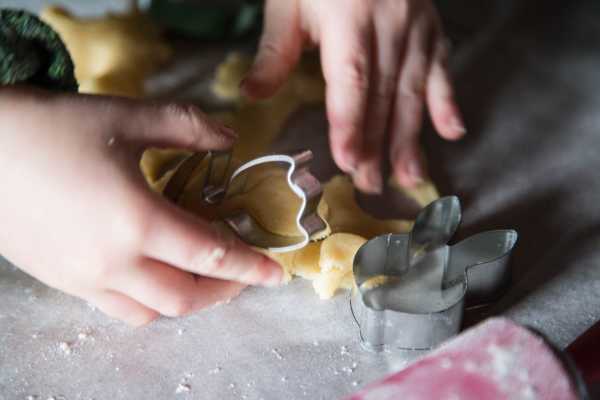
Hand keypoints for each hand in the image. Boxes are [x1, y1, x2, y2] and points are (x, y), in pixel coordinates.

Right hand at [0, 87, 281, 325]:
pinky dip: (149, 301)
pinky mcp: (63, 283)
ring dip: (187, 300)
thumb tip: (230, 139)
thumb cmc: (52, 128)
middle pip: (186, 298)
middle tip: (241, 271)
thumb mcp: (127, 117)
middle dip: (224, 290)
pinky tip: (153, 272)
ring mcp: (85, 280)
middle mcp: (114, 262)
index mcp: (137, 221)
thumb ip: (188, 127)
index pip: (212, 256)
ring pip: (152, 313)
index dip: (251, 267)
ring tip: (201, 275)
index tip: (278, 274)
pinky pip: (118, 309)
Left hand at [242, 0, 464, 191]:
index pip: (352, 79)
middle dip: (376, 143)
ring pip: (413, 90)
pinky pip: (441, 68)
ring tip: (408, 176)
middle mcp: (389, 24)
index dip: (350, 122)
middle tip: (370, 184)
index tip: (346, 160)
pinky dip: (447, 101)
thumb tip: (250, 95)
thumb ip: (274, 51)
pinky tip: (452, 132)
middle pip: (383, 94)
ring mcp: (416, 26)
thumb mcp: (288, 1)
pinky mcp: (431, 27)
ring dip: (411, 136)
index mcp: (349, 17)